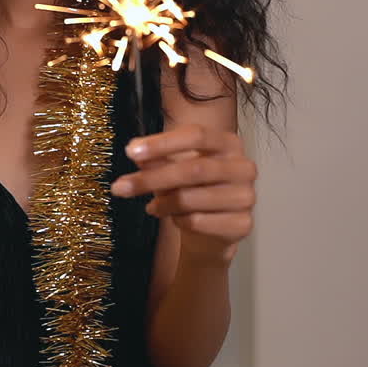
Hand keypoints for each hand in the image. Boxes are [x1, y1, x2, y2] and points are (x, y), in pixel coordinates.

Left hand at [110, 124, 256, 264]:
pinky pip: (199, 221)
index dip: (162, 143)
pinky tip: (173, 219)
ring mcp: (246, 197)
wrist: (212, 231)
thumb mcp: (172, 168)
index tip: (130, 152)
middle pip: (193, 168)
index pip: (196, 135)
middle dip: (152, 178)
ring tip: (151, 207)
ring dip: (163, 203)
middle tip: (121, 187)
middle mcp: (243, 167)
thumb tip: (135, 150)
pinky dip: (178, 220)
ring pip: (193, 198)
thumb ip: (157, 158)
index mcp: (228, 143)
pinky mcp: (243, 224)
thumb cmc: (193, 190)